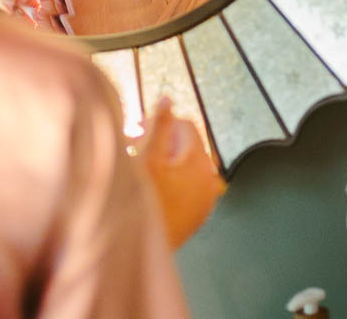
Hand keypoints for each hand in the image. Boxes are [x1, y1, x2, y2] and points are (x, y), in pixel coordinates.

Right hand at [131, 98, 226, 247]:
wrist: (143, 248)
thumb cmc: (143, 202)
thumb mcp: (146, 157)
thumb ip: (159, 125)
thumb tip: (168, 99)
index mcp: (199, 159)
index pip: (185, 125)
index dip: (161, 123)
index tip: (139, 130)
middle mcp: (210, 176)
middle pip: (188, 145)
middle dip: (163, 142)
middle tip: (136, 146)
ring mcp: (208, 196)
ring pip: (189, 165)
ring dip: (168, 161)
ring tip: (143, 168)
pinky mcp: (201, 213)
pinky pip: (191, 186)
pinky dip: (176, 181)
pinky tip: (155, 187)